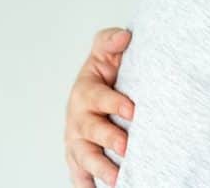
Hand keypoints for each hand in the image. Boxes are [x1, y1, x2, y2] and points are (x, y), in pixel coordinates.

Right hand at [64, 28, 134, 186]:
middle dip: (108, 139)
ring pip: (84, 156)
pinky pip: (79, 174)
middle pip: (90, 130)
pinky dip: (86, 185)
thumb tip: (124, 36)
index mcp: (85, 91)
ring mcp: (77, 139)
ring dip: (99, 168)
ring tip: (117, 179)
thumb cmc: (106, 70)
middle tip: (126, 147)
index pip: (99, 97)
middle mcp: (77, 117)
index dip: (115, 103)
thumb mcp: (106, 51)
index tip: (133, 109)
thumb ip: (111, 41)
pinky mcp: (78, 155)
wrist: (100, 85)